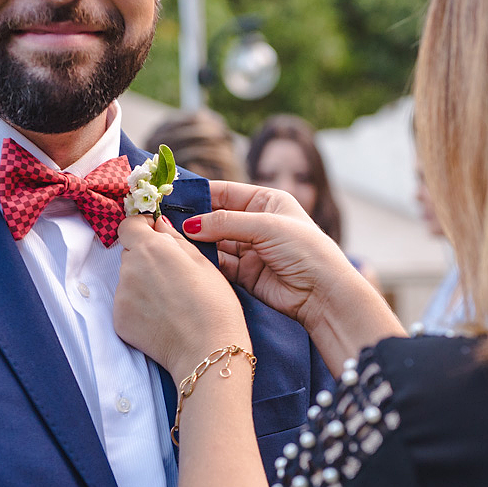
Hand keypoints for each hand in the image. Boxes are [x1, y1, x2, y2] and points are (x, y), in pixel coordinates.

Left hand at [115, 214, 250, 382]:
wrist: (207, 351)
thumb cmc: (214, 306)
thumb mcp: (203, 262)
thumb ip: (175, 239)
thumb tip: (159, 225)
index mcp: (150, 248)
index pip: (128, 225)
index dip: (142, 228)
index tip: (155, 236)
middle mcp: (129, 268)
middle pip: (129, 253)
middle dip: (145, 258)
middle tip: (172, 276)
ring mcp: (120, 295)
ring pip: (127, 279)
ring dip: (142, 283)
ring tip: (169, 301)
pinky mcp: (118, 319)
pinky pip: (125, 304)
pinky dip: (139, 307)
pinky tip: (161, 317)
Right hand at [187, 182, 404, 373]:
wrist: (324, 294)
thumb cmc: (306, 251)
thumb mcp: (266, 227)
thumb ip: (226, 223)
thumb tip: (189, 224)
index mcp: (266, 202)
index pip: (225, 192)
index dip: (199, 195)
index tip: (172, 198)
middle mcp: (256, 223)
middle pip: (215, 218)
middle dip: (193, 221)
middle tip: (163, 222)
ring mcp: (250, 250)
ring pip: (214, 243)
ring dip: (196, 244)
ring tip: (171, 242)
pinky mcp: (245, 274)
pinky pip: (218, 265)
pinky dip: (204, 263)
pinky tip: (186, 260)